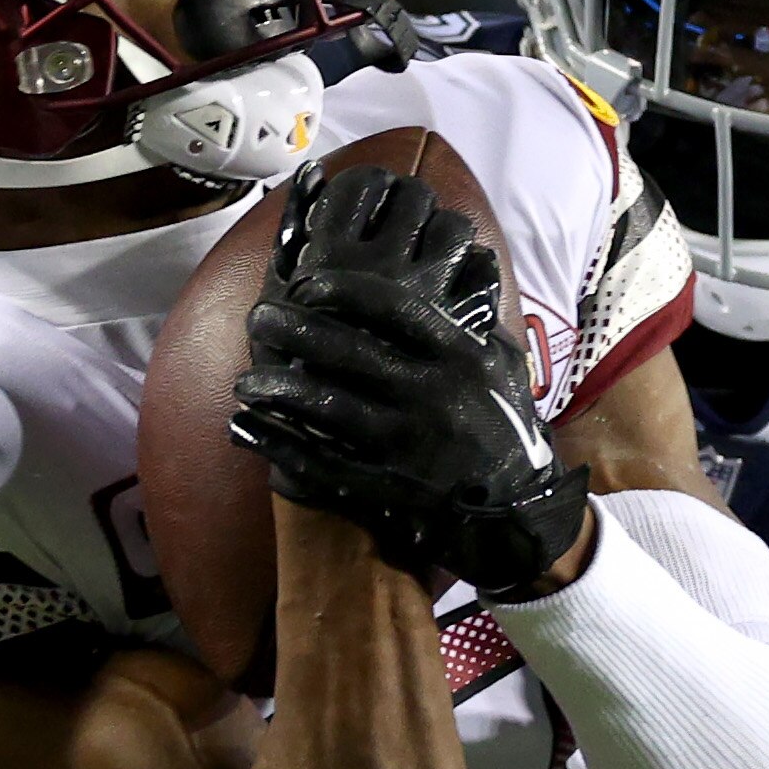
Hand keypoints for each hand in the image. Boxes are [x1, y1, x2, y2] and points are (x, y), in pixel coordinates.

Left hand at [230, 164, 588, 592]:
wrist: (522, 511)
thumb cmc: (507, 429)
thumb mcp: (504, 366)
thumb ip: (476, 317)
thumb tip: (463, 257)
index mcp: (461, 358)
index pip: (393, 309)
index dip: (342, 290)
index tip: (305, 281)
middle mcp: (434, 396)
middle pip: (350, 351)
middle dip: (296, 330)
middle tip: (259, 318)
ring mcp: (409, 444)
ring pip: (329, 407)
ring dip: (279, 390)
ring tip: (246, 380)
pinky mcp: (389, 487)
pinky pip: (322, 463)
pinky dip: (279, 445)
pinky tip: (247, 429)